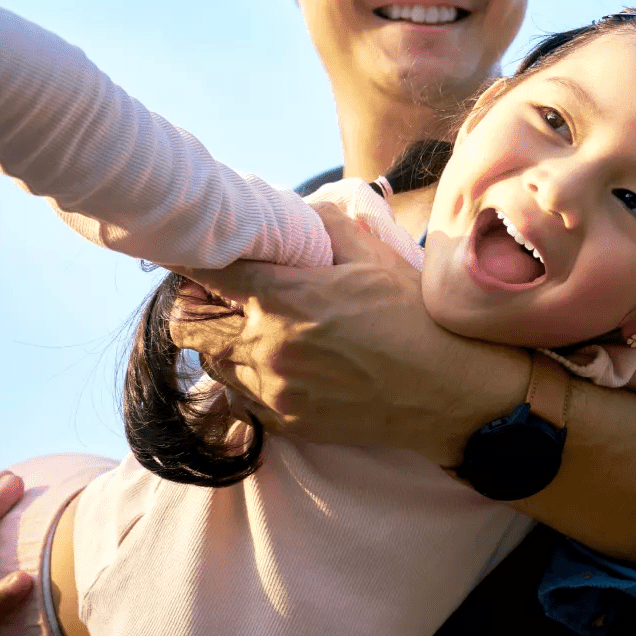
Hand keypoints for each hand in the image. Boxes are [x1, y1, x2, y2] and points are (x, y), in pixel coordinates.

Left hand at [171, 205, 529, 465]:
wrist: (447, 389)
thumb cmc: (413, 316)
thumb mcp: (373, 255)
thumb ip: (325, 225)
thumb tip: (298, 212)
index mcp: (283, 297)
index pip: (205, 272)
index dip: (196, 258)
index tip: (200, 252)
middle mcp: (266, 346)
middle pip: (188, 325)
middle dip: (197, 304)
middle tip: (221, 292)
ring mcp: (272, 391)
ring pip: (210, 364)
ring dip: (220, 341)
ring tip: (253, 327)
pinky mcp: (285, 423)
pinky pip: (240, 398)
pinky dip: (246, 378)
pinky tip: (279, 363)